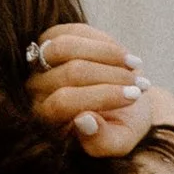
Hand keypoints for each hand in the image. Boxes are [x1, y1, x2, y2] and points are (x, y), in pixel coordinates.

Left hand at [24, 23, 173, 173]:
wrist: (124, 100)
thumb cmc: (120, 126)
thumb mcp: (119, 141)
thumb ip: (102, 141)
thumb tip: (84, 121)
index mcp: (45, 122)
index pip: (64, 102)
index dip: (102, 96)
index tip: (134, 96)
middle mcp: (34, 92)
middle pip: (71, 73)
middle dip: (112, 76)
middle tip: (139, 85)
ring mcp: (39, 63)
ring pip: (66, 47)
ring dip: (108, 54)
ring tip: (135, 67)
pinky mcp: (50, 38)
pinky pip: (75, 32)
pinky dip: (105, 43)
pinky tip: (123, 57)